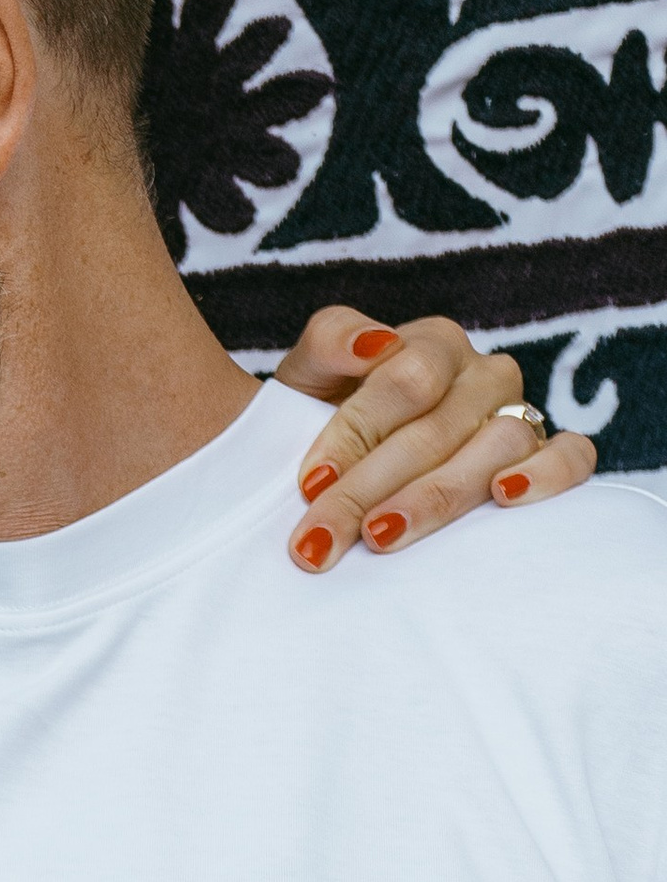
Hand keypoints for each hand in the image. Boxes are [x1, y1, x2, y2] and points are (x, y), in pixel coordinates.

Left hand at [274, 307, 595, 571]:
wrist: (357, 471)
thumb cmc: (328, 421)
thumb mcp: (311, 376)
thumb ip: (330, 343)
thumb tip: (371, 344)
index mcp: (431, 344)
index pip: (404, 381)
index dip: (354, 433)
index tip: (310, 483)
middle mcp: (483, 374)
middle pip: (436, 428)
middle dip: (368, 489)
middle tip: (321, 538)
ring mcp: (521, 414)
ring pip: (495, 448)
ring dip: (434, 498)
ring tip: (381, 536)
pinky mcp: (550, 453)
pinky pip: (572, 457)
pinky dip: (545, 475)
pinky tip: (504, 496)